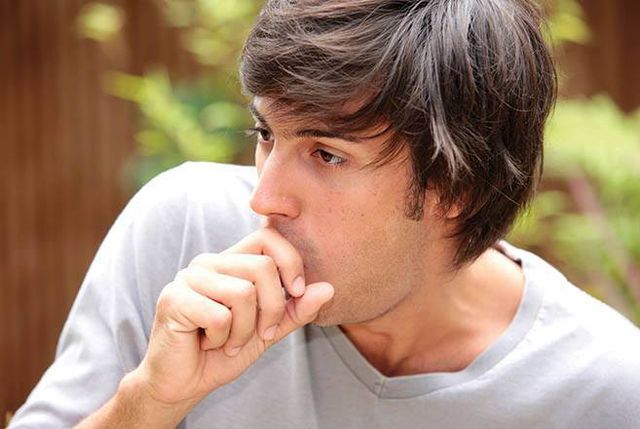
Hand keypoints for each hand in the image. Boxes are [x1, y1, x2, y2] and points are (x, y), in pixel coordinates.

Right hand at [132, 228, 333, 406]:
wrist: (183, 383)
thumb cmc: (223, 353)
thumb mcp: (269, 330)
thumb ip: (296, 309)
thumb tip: (329, 288)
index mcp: (231, 262)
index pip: (267, 237)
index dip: (290, 262)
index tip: (297, 292)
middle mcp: (209, 262)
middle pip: (262, 268)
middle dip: (272, 309)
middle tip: (259, 334)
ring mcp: (189, 277)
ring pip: (243, 293)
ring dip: (244, 331)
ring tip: (228, 342)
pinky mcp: (173, 298)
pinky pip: (219, 315)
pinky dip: (222, 339)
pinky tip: (208, 343)